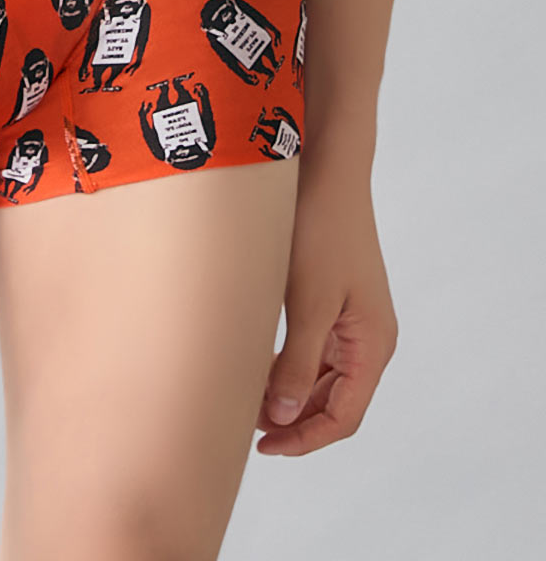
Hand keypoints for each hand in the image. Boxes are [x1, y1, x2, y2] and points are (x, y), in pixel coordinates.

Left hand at [257, 158, 397, 454]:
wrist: (324, 172)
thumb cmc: (321, 230)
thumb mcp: (308, 302)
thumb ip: (297, 362)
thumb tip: (284, 415)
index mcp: (372, 344)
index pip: (344, 416)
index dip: (305, 439)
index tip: (265, 447)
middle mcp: (368, 337)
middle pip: (335, 402)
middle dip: (295, 421)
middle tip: (247, 428)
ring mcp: (351, 319)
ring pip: (322, 377)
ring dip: (289, 394)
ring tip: (246, 401)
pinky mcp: (331, 299)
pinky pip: (313, 349)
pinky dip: (287, 365)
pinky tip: (255, 365)